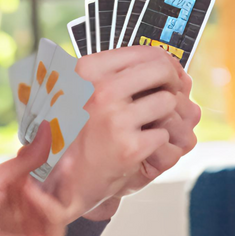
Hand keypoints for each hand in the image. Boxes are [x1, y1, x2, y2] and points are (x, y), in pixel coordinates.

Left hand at [0, 123, 72, 235]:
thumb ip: (24, 160)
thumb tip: (46, 130)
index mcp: (12, 194)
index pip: (40, 170)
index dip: (50, 154)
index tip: (61, 134)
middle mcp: (27, 210)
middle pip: (55, 184)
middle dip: (62, 167)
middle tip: (69, 149)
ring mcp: (38, 227)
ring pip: (62, 200)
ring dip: (61, 182)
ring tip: (60, 165)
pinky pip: (57, 220)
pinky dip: (49, 204)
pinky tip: (34, 194)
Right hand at [43, 48, 196, 220]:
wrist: (60, 184)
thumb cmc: (75, 135)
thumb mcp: (83, 92)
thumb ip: (118, 73)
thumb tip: (168, 61)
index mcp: (87, 71)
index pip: (146, 51)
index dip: (165, 62)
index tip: (170, 74)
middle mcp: (99, 90)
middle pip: (162, 69)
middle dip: (174, 82)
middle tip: (172, 96)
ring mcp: (114, 119)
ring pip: (168, 101)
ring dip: (168, 116)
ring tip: (153, 127)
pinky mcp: (127, 148)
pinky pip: (164, 135)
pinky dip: (160, 144)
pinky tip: (143, 150)